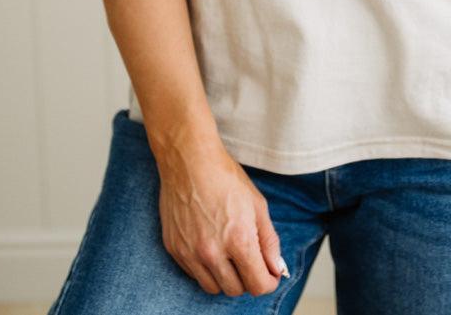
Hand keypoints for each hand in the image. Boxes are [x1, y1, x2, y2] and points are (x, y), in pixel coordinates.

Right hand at [153, 134, 287, 296]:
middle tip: (250, 260)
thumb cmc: (226, 177)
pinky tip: (211, 246)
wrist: (189, 160)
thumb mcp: (257, 205)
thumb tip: (276, 268)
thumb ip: (269, 241)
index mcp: (238, 240)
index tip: (270, 275)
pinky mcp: (174, 250)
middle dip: (248, 279)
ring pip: (213, 288)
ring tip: (230, 255)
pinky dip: (206, 269)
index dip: (268, 282)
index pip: (257, 285)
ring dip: (226, 278)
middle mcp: (212, 252)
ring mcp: (190, 253)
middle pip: (235, 290)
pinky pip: (194, 275)